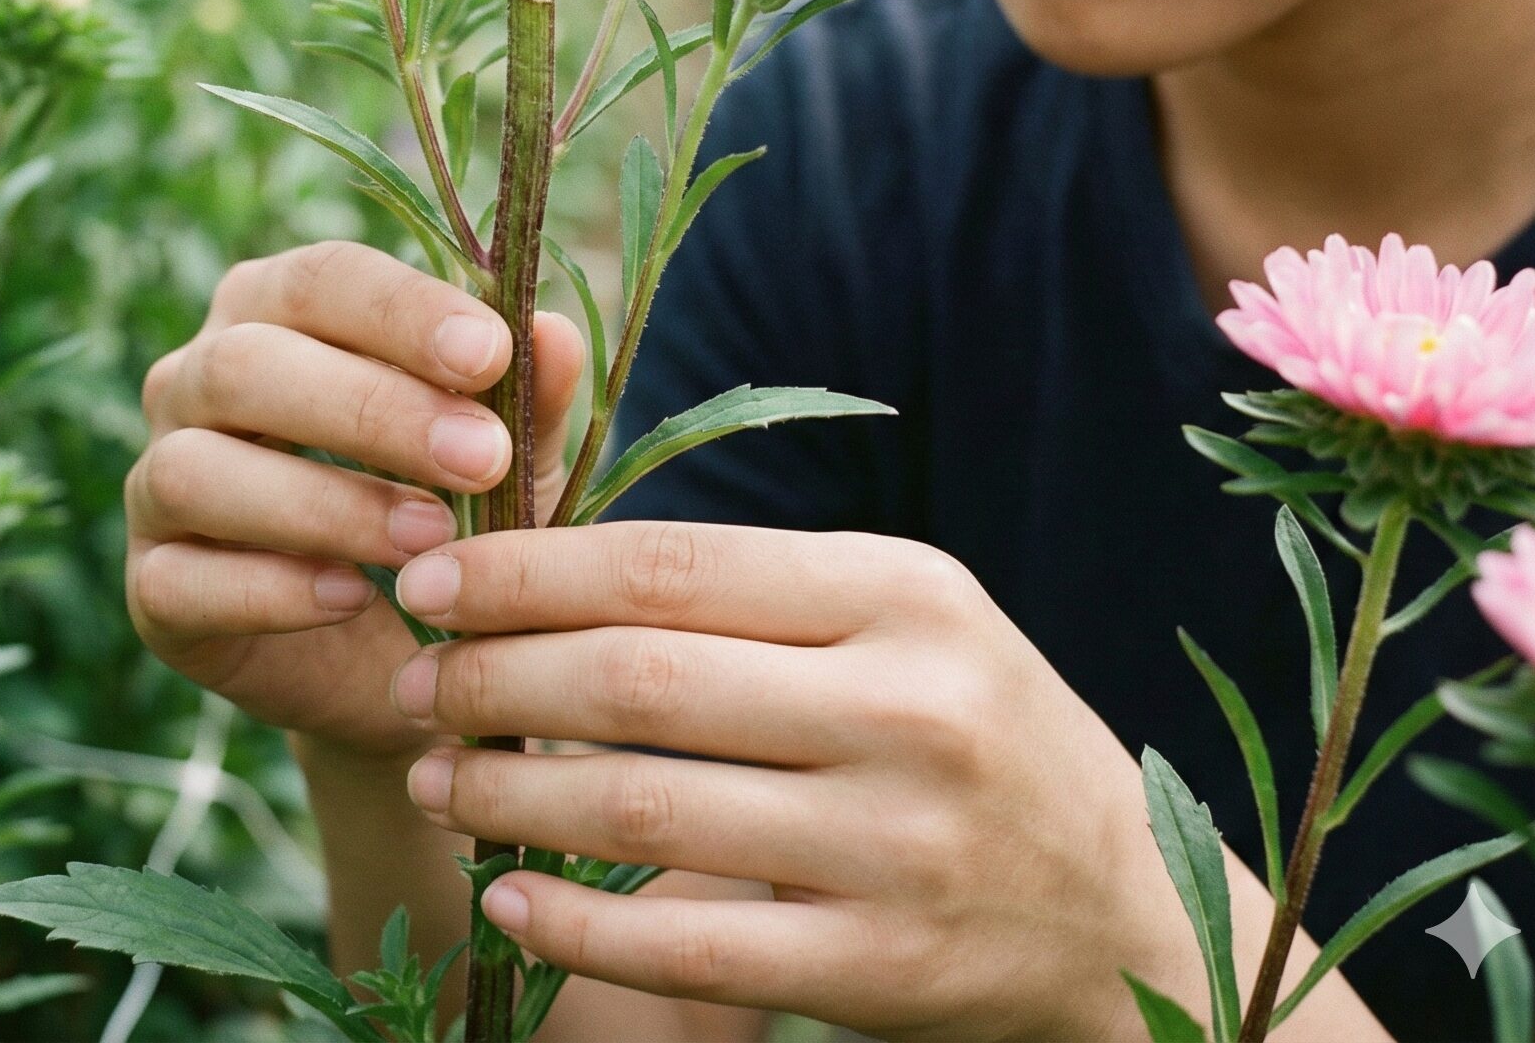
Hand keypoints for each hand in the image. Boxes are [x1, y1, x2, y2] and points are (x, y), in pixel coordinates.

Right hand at [124, 241, 582, 756]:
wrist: (399, 666)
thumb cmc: (444, 509)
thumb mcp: (504, 457)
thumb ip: (527, 397)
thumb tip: (553, 334)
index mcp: (275, 309)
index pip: (322, 277)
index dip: (402, 310)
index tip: (492, 355)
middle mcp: (195, 378)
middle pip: (249, 364)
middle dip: (372, 409)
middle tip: (479, 457)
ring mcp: (156, 481)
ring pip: (199, 470)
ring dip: (323, 502)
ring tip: (429, 538)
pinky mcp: (150, 586)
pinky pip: (181, 580)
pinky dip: (270, 589)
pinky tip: (353, 599)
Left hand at [385, 520, 1205, 1042]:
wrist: (1122, 907)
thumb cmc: (971, 723)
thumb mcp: (895, 613)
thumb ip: (744, 587)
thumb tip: (539, 567)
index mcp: (901, 591)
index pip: (667, 566)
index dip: (525, 572)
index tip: (431, 577)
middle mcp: (908, 707)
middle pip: (640, 680)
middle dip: (492, 677)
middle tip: (413, 679)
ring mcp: (899, 847)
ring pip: (647, 810)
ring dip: (509, 793)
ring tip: (437, 774)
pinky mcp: (883, 968)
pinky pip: (688, 948)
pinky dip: (574, 922)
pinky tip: (505, 895)